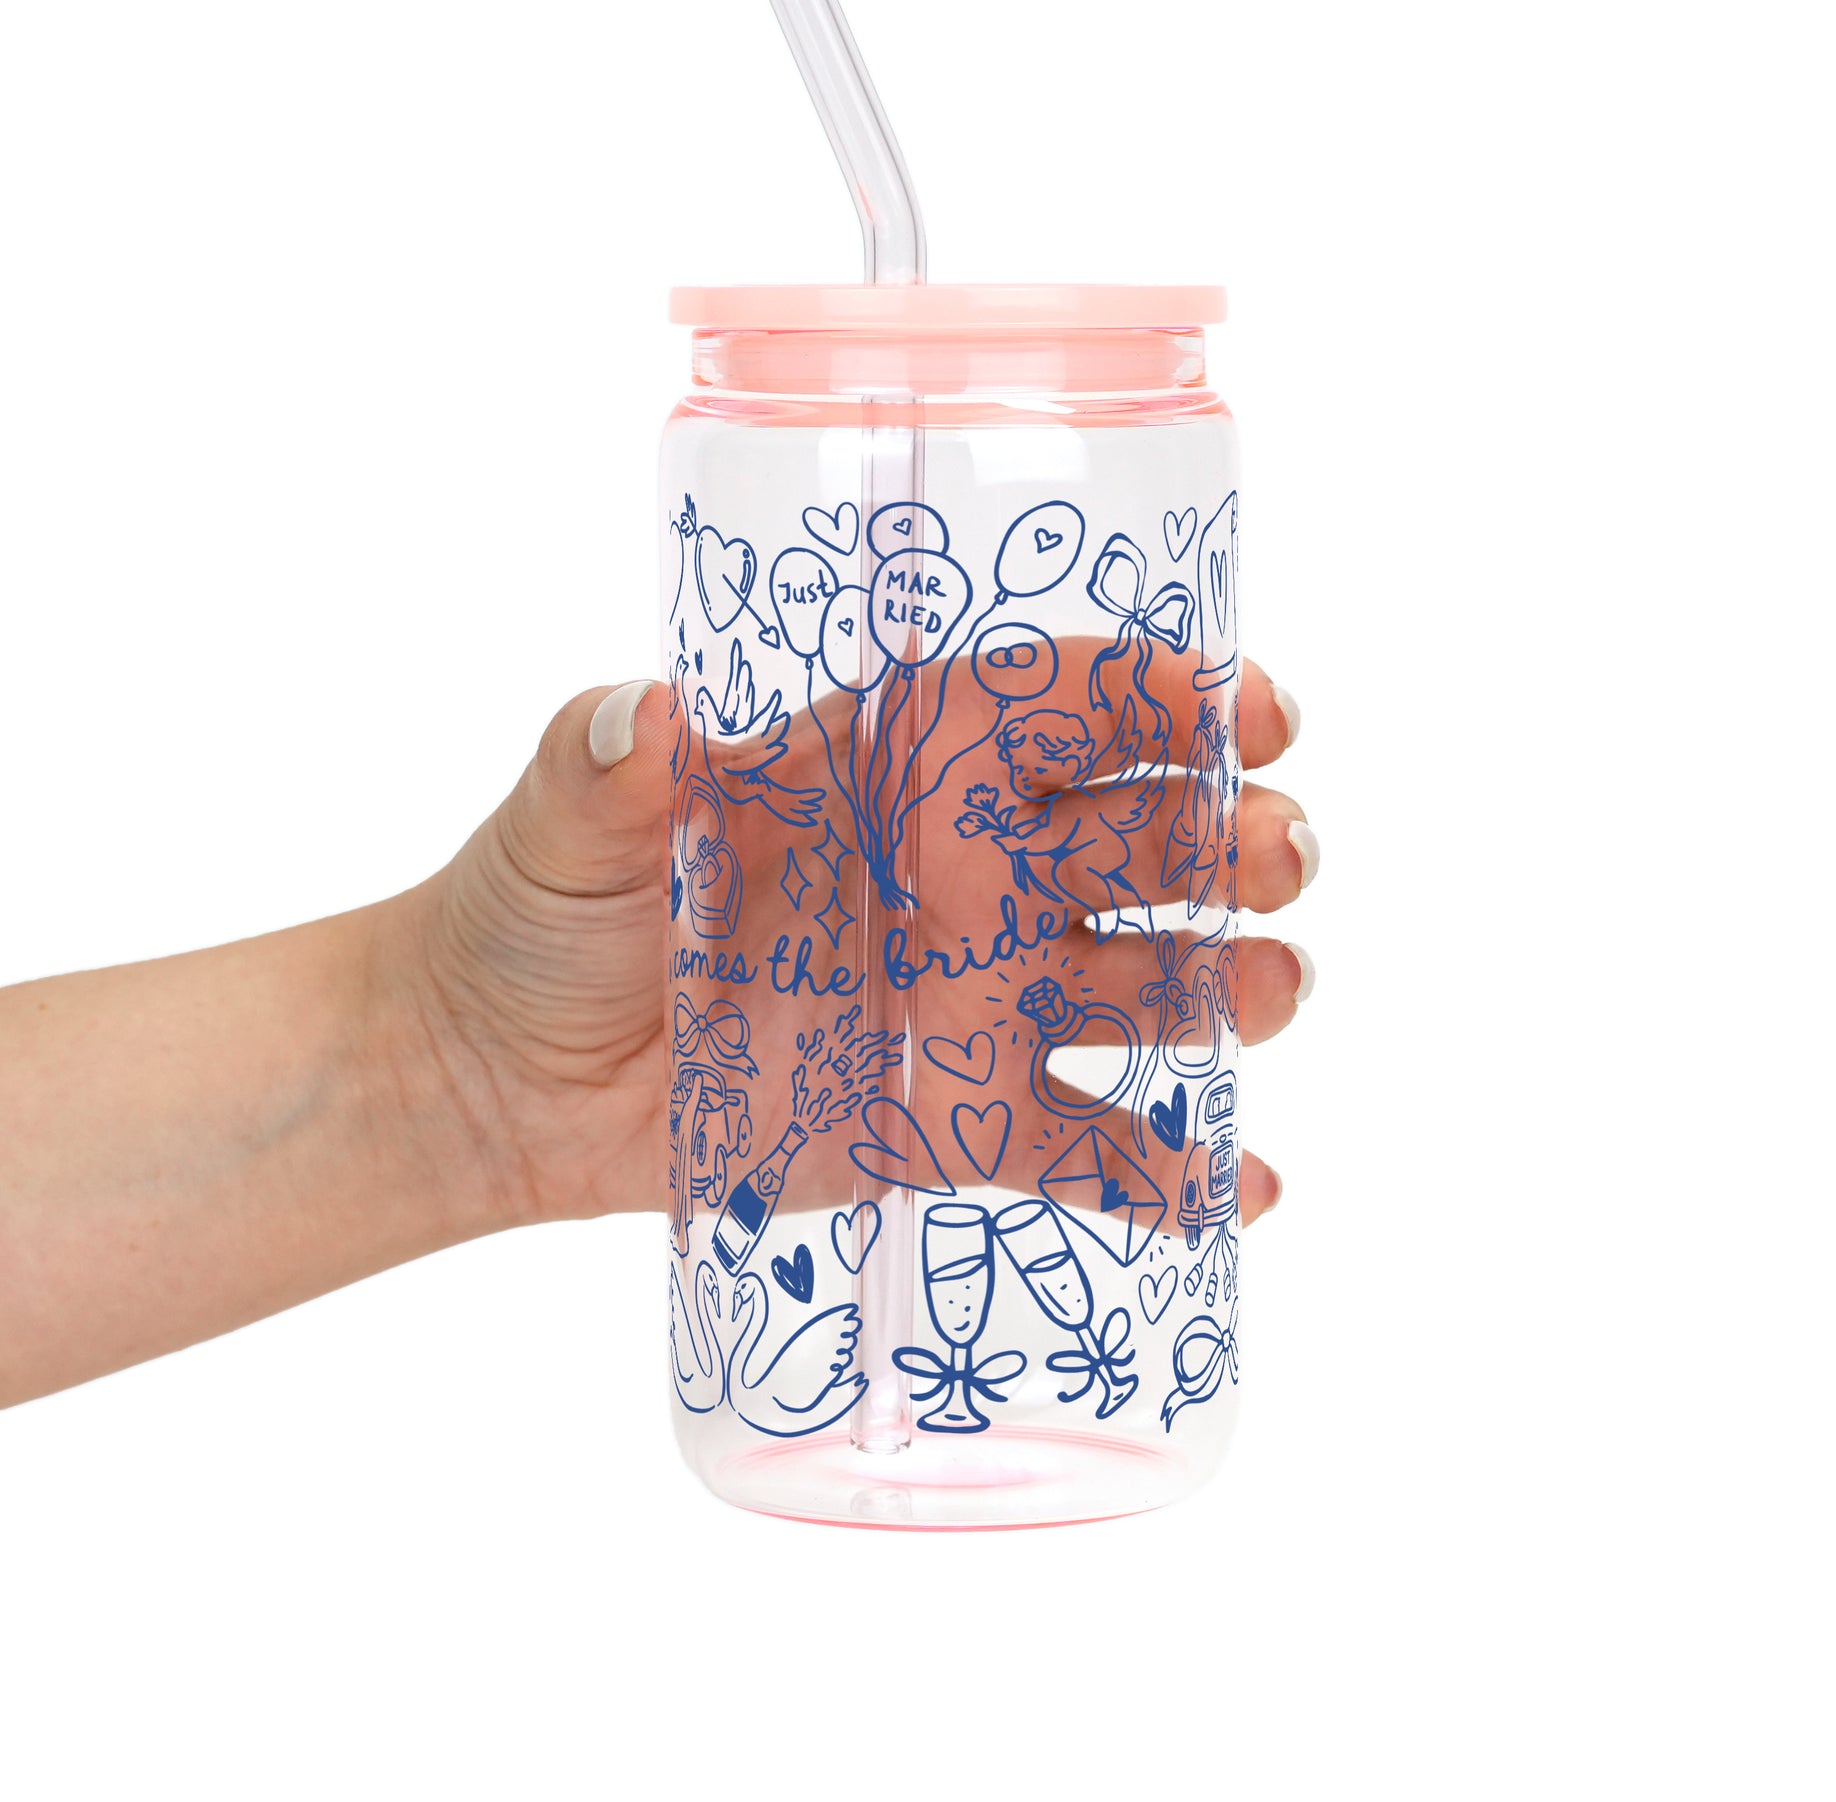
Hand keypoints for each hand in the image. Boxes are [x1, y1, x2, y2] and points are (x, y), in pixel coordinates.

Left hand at [393, 654, 1316, 1232]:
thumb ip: (605, 763)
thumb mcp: (567, 824)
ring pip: (1139, 980)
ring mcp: (970, 997)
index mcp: (889, 768)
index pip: (1054, 707)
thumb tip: (641, 715)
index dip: (1164, 699)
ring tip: (1276, 993)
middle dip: (1226, 837)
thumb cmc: (537, 915)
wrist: (504, 1081)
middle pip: (1133, 836)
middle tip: (1280, 856)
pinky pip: (1087, 1144)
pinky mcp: (955, 1119)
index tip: (1257, 712)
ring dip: (1227, 985)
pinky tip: (1245, 1186)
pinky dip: (1171, 1170)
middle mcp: (958, 873)